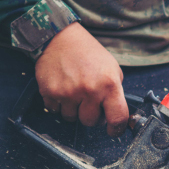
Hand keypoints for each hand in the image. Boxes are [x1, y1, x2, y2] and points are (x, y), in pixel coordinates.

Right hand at [35, 22, 128, 136]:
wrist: (61, 38)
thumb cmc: (89, 53)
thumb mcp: (112, 69)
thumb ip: (115, 92)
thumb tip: (115, 113)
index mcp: (109, 85)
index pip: (117, 118)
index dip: (116, 128)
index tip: (113, 130)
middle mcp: (89, 91)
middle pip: (90, 122)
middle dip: (90, 115)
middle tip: (89, 102)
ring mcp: (68, 93)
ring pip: (71, 118)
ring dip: (73, 110)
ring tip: (74, 93)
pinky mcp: (50, 92)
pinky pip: (54, 110)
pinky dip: (58, 104)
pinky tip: (62, 90)